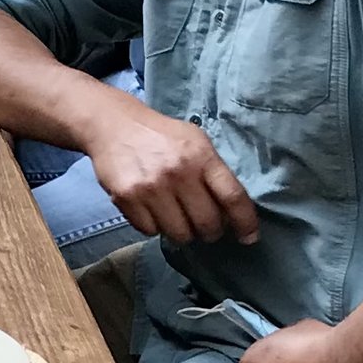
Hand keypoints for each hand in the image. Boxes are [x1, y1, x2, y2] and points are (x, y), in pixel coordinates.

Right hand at [86, 97, 259, 244]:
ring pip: (179, 234)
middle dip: (210, 232)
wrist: (113, 125)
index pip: (233, 197)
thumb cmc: (161, 135)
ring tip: (177, 218)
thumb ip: (213, 172)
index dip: (245, 222)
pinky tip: (153, 211)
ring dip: (183, 232)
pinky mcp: (127, 199)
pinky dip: (155, 227)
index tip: (249, 238)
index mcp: (201, 157)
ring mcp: (151, 188)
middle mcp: (178, 173)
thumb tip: (230, 212)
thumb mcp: (195, 142)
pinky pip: (150, 231)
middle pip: (207, 223)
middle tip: (206, 228)